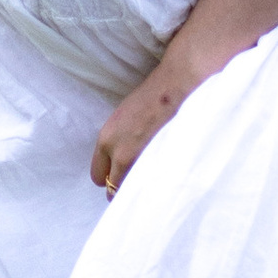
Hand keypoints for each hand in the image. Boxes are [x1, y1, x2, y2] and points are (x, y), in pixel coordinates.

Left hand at [90, 42, 211, 197]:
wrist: (180, 85)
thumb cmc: (155, 95)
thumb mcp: (124, 118)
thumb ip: (119, 142)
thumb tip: (120, 160)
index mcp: (107, 140)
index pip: (97, 175)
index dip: (109, 176)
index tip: (119, 175)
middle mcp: (120, 155)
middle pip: (113, 189)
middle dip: (123, 187)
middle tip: (136, 181)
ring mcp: (143, 162)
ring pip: (134, 192)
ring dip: (141, 188)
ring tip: (153, 179)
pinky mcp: (164, 165)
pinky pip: (155, 187)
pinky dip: (158, 186)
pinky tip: (166, 176)